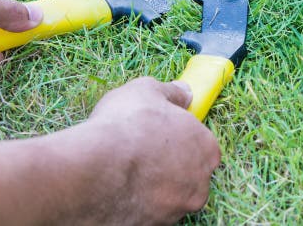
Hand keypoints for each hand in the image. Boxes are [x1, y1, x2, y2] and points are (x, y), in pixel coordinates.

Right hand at [50, 78, 221, 224]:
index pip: (203, 145)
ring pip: (170, 196)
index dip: (183, 138)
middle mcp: (200, 183)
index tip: (163, 133)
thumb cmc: (127, 125)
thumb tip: (184, 92)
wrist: (96, 168)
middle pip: (190, 173)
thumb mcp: (148, 90)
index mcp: (206, 149)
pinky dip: (138, 202)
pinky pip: (150, 211)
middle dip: (172, 165)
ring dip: (155, 185)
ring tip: (126, 170)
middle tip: (143, 152)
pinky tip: (119, 188)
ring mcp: (177, 209)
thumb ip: (171, 92)